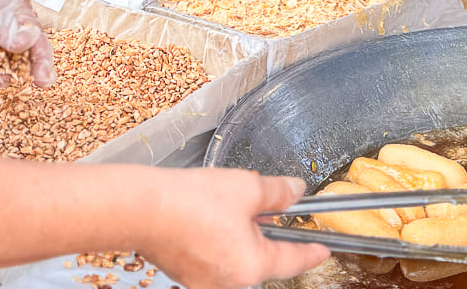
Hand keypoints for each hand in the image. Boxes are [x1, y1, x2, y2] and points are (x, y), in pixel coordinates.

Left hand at [0, 0, 56, 86]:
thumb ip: (10, 29)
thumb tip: (31, 40)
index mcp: (23, 20)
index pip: (38, 43)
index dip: (43, 62)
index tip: (44, 80)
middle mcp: (12, 33)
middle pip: (25, 59)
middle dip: (26, 74)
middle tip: (26, 87)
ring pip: (4, 68)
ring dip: (1, 77)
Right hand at [140, 168, 328, 288]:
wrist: (143, 209)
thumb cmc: (192, 202)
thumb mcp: (248, 187)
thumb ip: (279, 192)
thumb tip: (295, 191)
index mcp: (253, 266)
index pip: (295, 260)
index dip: (313, 250)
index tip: (324, 249)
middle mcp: (231, 282)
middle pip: (264, 258)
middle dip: (268, 232)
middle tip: (266, 207)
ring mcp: (206, 281)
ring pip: (238, 257)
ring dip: (242, 234)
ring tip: (231, 205)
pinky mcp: (186, 273)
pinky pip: (215, 258)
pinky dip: (219, 240)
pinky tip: (209, 216)